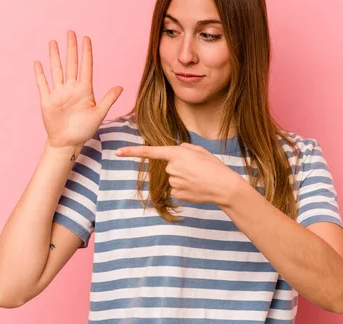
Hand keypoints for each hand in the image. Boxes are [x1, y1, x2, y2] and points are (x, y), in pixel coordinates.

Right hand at [34, 31, 122, 147]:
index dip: (86, 52)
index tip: (86, 38)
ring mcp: (59, 93)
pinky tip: (38, 63)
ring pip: (56, 70)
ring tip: (53, 42)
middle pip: (71, 63)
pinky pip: (42, 84)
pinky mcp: (47, 100)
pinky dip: (40, 74)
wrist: (68, 142)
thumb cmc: (84, 130)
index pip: (86, 66)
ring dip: (54, 56)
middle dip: (71, 48)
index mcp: (84, 90)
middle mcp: (71, 88)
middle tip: (71, 32)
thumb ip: (108, 99)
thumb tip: (121, 87)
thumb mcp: (99, 114)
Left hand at [115, 142, 243, 206]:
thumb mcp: (200, 151)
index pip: (151, 152)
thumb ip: (185, 149)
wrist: (224, 187)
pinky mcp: (177, 193)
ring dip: (183, 178)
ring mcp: (174, 182)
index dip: (133, 152)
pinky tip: (196, 188)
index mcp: (177, 153)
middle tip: (196, 169)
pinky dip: (185, 188)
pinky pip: (177, 189)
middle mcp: (172, 167)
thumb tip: (176, 152)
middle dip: (179, 167)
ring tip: (198, 178)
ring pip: (172, 179)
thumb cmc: (214, 166)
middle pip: (168, 167)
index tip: (118, 152)